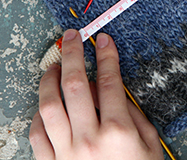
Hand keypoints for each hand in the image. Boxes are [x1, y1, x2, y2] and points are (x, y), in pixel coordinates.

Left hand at [30, 30, 163, 159]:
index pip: (108, 81)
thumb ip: (134, 115)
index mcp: (118, 131)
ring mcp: (66, 153)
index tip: (103, 41)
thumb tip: (115, 90)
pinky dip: (38, 114)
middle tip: (72, 37)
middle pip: (74, 85)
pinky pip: (36, 133)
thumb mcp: (150, 145)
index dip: (105, 56)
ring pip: (48, 105)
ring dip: (48, 79)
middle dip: (72, 54)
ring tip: (52, 65)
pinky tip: (45, 104)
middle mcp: (89, 139)